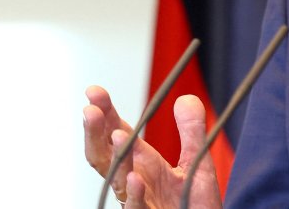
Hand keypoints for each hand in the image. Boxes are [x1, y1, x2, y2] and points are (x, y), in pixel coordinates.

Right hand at [83, 86, 221, 208]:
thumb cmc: (195, 204)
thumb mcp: (197, 162)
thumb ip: (192, 131)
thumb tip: (187, 98)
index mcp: (142, 162)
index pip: (115, 132)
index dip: (105, 112)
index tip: (95, 92)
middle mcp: (134, 179)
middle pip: (104, 155)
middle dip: (96, 132)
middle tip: (91, 110)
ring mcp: (138, 200)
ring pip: (116, 180)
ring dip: (116, 158)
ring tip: (117, 135)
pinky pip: (136, 208)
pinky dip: (134, 193)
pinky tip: (134, 177)